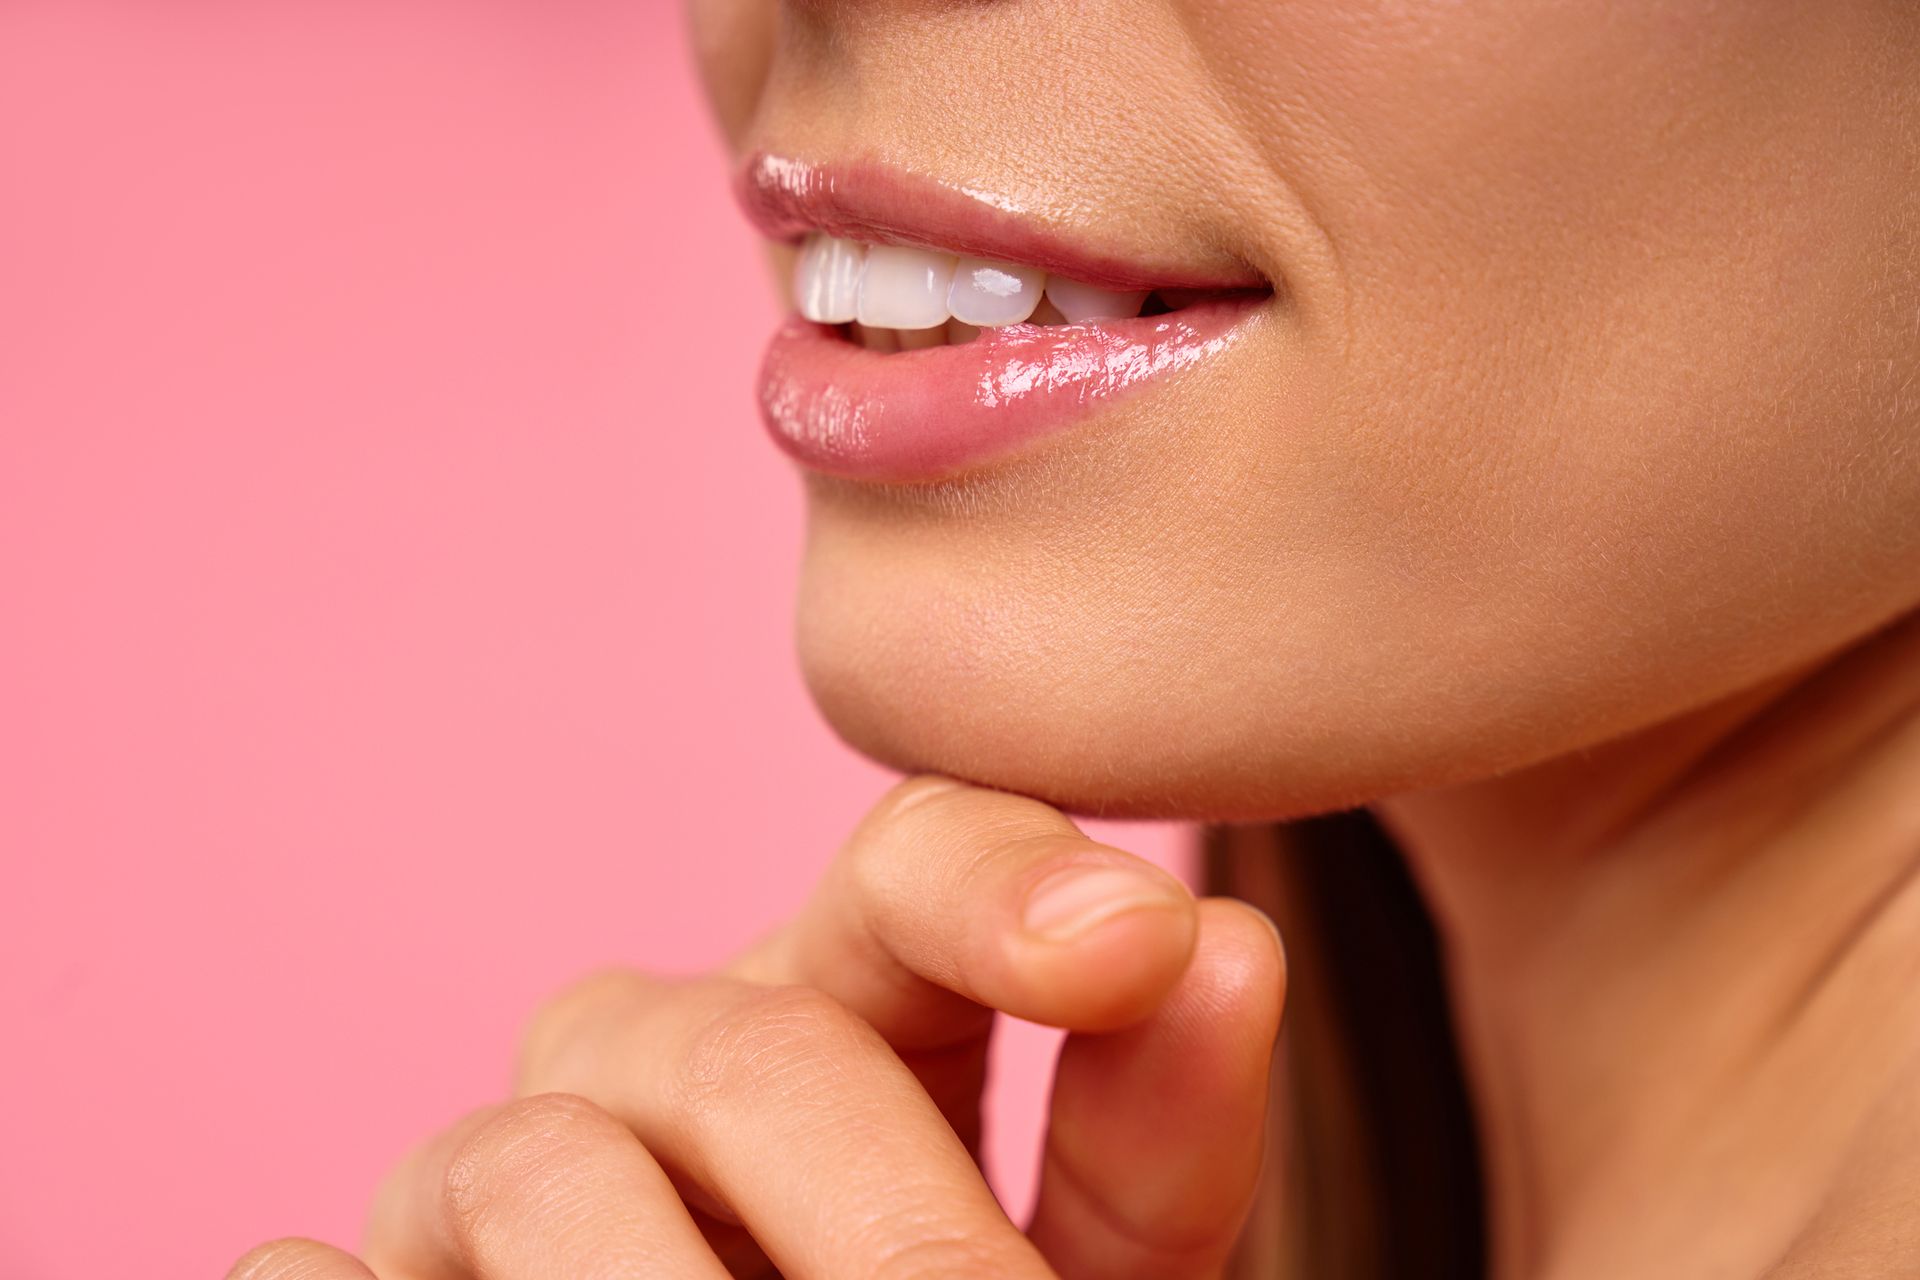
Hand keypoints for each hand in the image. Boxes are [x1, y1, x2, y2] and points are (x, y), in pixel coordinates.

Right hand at [227, 776, 1285, 1278]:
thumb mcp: (1084, 1261)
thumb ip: (1144, 1136)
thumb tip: (1223, 942)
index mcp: (848, 1003)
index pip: (911, 866)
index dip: (1010, 883)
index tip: (1143, 941)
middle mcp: (661, 1054)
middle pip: (752, 1050)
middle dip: (890, 1220)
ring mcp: (497, 1168)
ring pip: (542, 1165)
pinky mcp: (374, 1269)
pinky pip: (326, 1271)